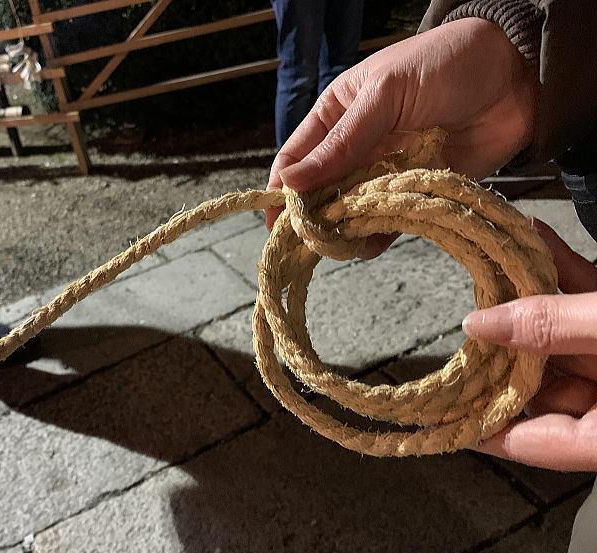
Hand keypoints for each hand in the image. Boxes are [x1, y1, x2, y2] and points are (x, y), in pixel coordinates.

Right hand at [266, 17, 536, 231]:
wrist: (518, 76)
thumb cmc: (445, 65)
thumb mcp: (384, 95)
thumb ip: (341, 142)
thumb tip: (289, 180)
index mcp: (336, 116)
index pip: (295, 159)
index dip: (280, 192)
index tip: (274, 224)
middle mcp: (355, 148)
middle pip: (319, 192)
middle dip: (311, 219)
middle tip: (307, 244)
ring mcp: (384, 172)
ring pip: (351, 211)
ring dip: (344, 230)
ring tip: (341, 246)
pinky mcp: (415, 192)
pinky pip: (388, 221)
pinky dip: (378, 236)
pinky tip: (370, 245)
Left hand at [463, 220, 596, 470]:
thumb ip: (556, 326)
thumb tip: (480, 324)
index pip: (531, 443)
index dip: (481, 428)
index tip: (437, 412)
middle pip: (546, 383)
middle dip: (506, 342)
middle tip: (466, 315)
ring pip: (568, 338)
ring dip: (533, 297)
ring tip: (494, 262)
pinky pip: (594, 306)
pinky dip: (568, 276)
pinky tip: (535, 240)